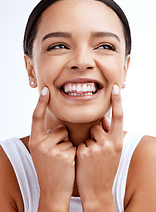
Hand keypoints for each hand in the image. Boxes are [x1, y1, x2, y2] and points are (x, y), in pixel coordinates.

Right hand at [29, 87, 75, 210]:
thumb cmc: (50, 169)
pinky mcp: (63, 155)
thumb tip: (62, 126)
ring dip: (68, 147)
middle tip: (58, 155)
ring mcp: (51, 150)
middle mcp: (40, 144)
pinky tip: (68, 165)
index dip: (40, 103)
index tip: (45, 89)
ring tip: (63, 161)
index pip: (36, 117)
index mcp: (35, 141)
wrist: (53, 191)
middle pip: (60, 129)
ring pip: (68, 137)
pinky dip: (74, 154)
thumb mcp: (42, 152)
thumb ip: (49, 138)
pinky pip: (74, 146)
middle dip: (63, 138)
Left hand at [76, 85, 122, 210]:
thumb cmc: (105, 168)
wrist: (98, 190)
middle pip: (97, 126)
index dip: (118, 101)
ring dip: (88, 142)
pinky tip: (85, 162)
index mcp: (118, 141)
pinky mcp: (84, 152)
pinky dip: (81, 150)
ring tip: (91, 158)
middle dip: (95, 135)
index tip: (115, 87)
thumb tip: (102, 119)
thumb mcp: (113, 151)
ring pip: (88, 134)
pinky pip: (80, 142)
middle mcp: (110, 143)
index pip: (119, 116)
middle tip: (97, 152)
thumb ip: (108, 134)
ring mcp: (97, 147)